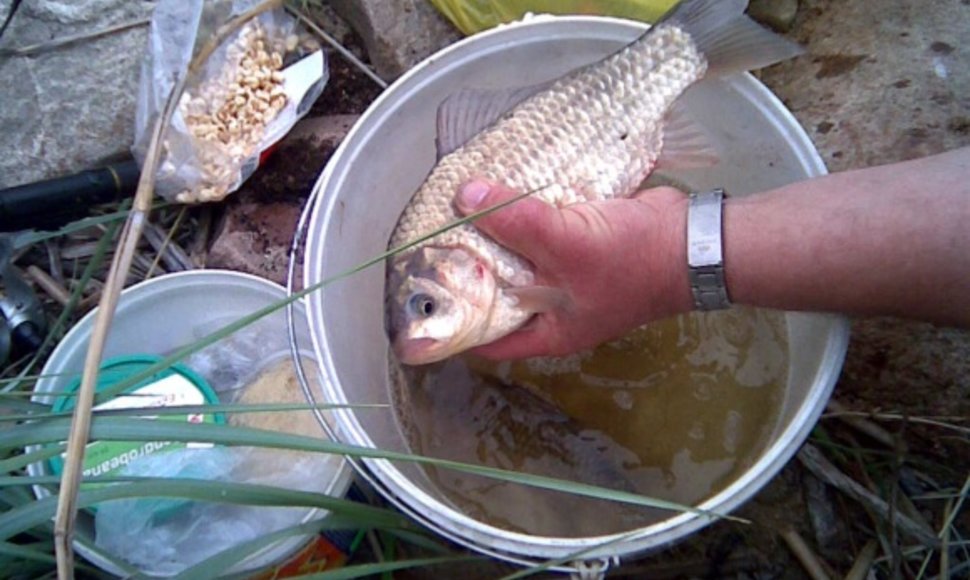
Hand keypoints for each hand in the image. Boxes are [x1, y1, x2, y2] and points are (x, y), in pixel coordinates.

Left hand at [455, 180, 694, 358]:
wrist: (692, 239)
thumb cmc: (629, 261)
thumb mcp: (565, 243)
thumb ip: (514, 221)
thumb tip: (463, 197)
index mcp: (545, 329)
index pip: (485, 335)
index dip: (454, 319)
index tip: (421, 291)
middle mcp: (550, 306)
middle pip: (497, 288)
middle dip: (470, 264)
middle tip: (433, 234)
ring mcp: (565, 274)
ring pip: (517, 255)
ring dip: (495, 232)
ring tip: (457, 205)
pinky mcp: (578, 242)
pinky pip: (540, 231)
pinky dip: (523, 213)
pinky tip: (500, 187)